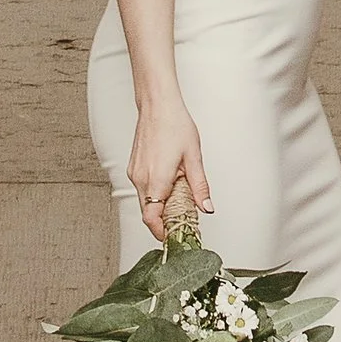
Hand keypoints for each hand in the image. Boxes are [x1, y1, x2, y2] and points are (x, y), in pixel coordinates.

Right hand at [129, 103, 210, 239]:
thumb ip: (199, 186)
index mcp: (156, 179)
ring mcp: (135, 173)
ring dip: (160, 206)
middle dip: (164, 220)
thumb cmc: (175, 125)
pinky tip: (170, 184)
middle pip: (148, 213)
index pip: (151, 218)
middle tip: (183, 220)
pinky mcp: (134, 168)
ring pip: (145, 201)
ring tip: (180, 197)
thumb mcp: (194, 157)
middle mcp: (141, 179)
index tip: (174, 236)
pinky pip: (143, 189)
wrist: (157, 105)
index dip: (161, 232)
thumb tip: (206, 207)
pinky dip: (155, 193)